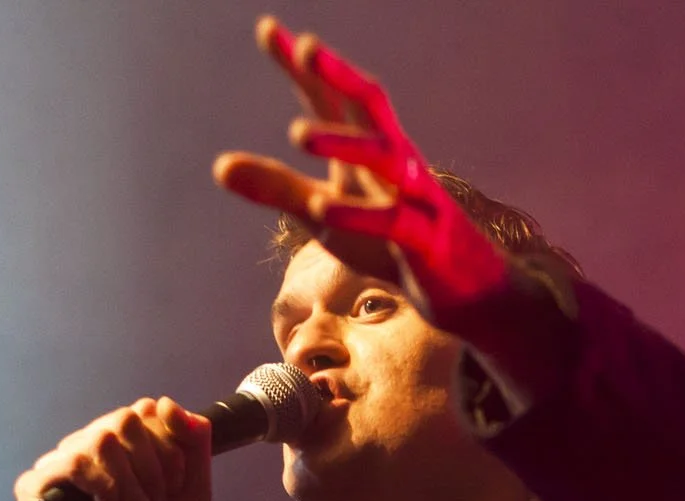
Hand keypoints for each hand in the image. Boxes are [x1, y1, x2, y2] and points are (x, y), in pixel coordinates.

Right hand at [13, 397, 213, 500]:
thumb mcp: (190, 492)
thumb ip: (193, 446)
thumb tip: (166, 403)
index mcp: (119, 447)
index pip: (144, 410)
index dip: (168, 444)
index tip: (175, 485)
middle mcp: (87, 449)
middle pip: (125, 418)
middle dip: (152, 467)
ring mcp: (59, 465)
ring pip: (103, 437)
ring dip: (131, 485)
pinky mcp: (35, 485)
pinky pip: (76, 461)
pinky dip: (105, 488)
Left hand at [212, 15, 511, 328]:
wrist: (465, 288)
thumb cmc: (387, 244)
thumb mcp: (322, 214)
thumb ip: (276, 188)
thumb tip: (218, 164)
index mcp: (368, 149)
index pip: (332, 98)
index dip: (302, 66)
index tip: (267, 28)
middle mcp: (395, 160)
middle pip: (370, 107)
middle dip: (339, 75)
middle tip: (306, 46)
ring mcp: (415, 196)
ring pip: (383, 158)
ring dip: (342, 142)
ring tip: (296, 131)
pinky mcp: (426, 240)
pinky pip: (394, 222)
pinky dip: (359, 214)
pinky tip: (322, 209)